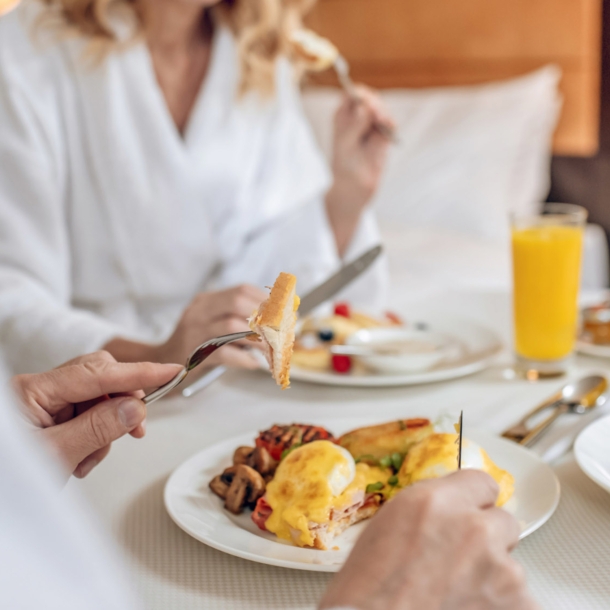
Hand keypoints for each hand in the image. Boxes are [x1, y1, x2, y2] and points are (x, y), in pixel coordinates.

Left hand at [12, 351, 182, 480]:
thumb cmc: (6, 482)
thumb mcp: (55, 456)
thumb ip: (97, 429)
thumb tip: (134, 408)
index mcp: (32, 391)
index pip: (96, 373)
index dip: (138, 372)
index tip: (170, 372)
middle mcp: (38, 391)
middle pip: (99, 378)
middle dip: (122, 402)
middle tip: (136, 428)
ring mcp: (44, 403)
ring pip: (97, 398)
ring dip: (105, 428)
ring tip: (89, 458)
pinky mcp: (49, 417)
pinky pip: (87, 415)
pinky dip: (94, 436)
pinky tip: (81, 458)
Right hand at [105, 285, 266, 368]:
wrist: (159, 367)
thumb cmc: (195, 348)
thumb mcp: (214, 325)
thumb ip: (239, 320)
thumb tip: (279, 322)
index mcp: (207, 301)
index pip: (242, 290)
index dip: (268, 301)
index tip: (286, 313)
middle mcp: (199, 311)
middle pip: (238, 302)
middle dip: (266, 316)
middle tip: (282, 331)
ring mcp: (194, 332)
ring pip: (232, 326)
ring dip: (259, 338)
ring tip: (273, 349)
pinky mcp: (193, 355)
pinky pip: (223, 353)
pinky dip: (243, 358)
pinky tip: (254, 364)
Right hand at [319, 470, 537, 609]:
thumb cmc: (367, 593)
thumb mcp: (387, 529)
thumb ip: (430, 513)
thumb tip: (451, 515)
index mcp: (436, 502)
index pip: (482, 483)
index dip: (473, 504)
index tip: (468, 518)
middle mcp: (474, 528)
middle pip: (504, 522)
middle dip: (487, 542)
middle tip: (460, 567)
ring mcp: (502, 572)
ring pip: (512, 569)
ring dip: (493, 583)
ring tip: (456, 602)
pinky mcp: (518, 608)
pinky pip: (520, 603)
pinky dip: (498, 609)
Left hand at [326, 86, 393, 254]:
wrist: (354, 187)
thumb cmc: (344, 166)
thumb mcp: (345, 144)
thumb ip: (354, 125)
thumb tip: (364, 107)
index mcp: (343, 117)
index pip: (352, 95)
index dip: (359, 94)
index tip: (364, 103)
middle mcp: (357, 119)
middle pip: (369, 99)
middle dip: (374, 103)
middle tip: (376, 114)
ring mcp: (371, 127)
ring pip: (381, 109)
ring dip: (383, 113)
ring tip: (382, 122)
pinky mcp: (382, 137)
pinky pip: (390, 124)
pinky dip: (390, 124)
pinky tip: (388, 128)